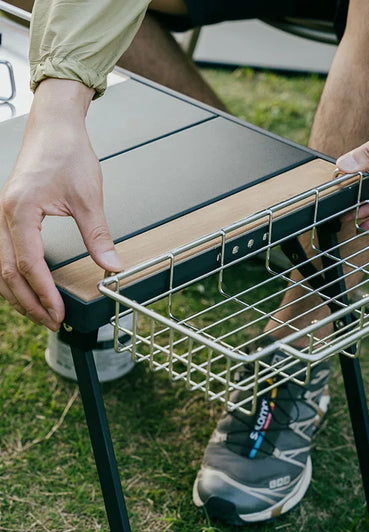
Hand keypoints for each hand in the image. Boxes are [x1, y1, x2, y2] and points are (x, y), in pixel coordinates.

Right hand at [0, 79, 122, 329]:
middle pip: (7, 272)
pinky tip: (28, 286)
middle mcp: (2, 216)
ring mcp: (0, 215)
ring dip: (18, 293)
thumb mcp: (89, 198)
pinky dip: (13, 275)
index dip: (44, 294)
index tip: (59, 314)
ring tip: (39, 312)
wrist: (54, 126)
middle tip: (51, 323)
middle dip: (28, 302)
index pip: (29, 265)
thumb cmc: (68, 154)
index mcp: (20, 212)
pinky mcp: (7, 214)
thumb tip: (112, 268)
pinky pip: (3, 253)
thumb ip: (99, 236)